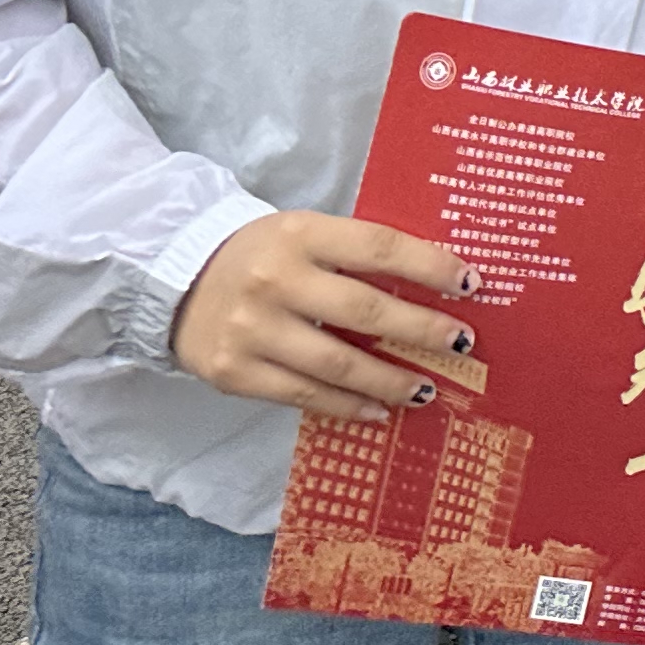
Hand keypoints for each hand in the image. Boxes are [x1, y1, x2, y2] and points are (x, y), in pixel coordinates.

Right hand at [173, 212, 477, 423]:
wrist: (174, 277)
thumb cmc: (260, 254)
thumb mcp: (303, 233)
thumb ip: (354, 253)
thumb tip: (434, 280)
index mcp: (301, 234)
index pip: (379, 247)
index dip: (430, 265)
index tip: (471, 284)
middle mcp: (275, 280)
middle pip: (365, 309)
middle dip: (422, 329)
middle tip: (461, 343)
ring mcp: (252, 330)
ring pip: (337, 362)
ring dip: (390, 380)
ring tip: (427, 389)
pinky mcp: (234, 373)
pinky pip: (303, 395)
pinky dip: (347, 405)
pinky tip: (379, 411)